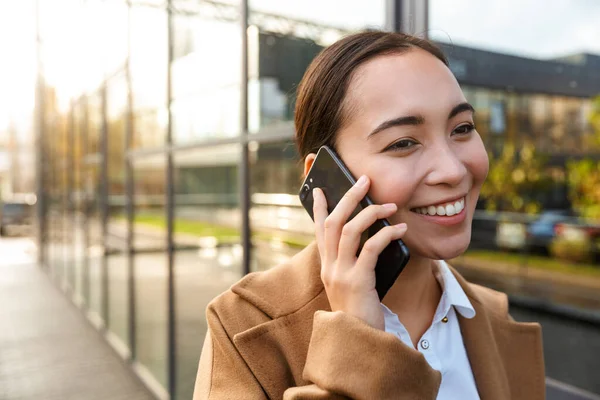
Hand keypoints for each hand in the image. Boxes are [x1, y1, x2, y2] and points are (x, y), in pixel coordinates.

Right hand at [312, 175, 407, 330]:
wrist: (357, 344)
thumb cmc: (360, 314)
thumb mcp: (352, 286)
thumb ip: (355, 264)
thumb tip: (373, 239)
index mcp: (326, 267)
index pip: (319, 230)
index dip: (319, 207)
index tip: (319, 188)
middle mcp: (329, 267)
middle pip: (333, 222)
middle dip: (348, 197)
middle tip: (363, 180)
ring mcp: (340, 273)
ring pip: (349, 229)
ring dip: (371, 211)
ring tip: (390, 204)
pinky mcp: (357, 281)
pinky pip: (371, 247)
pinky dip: (386, 233)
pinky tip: (400, 228)